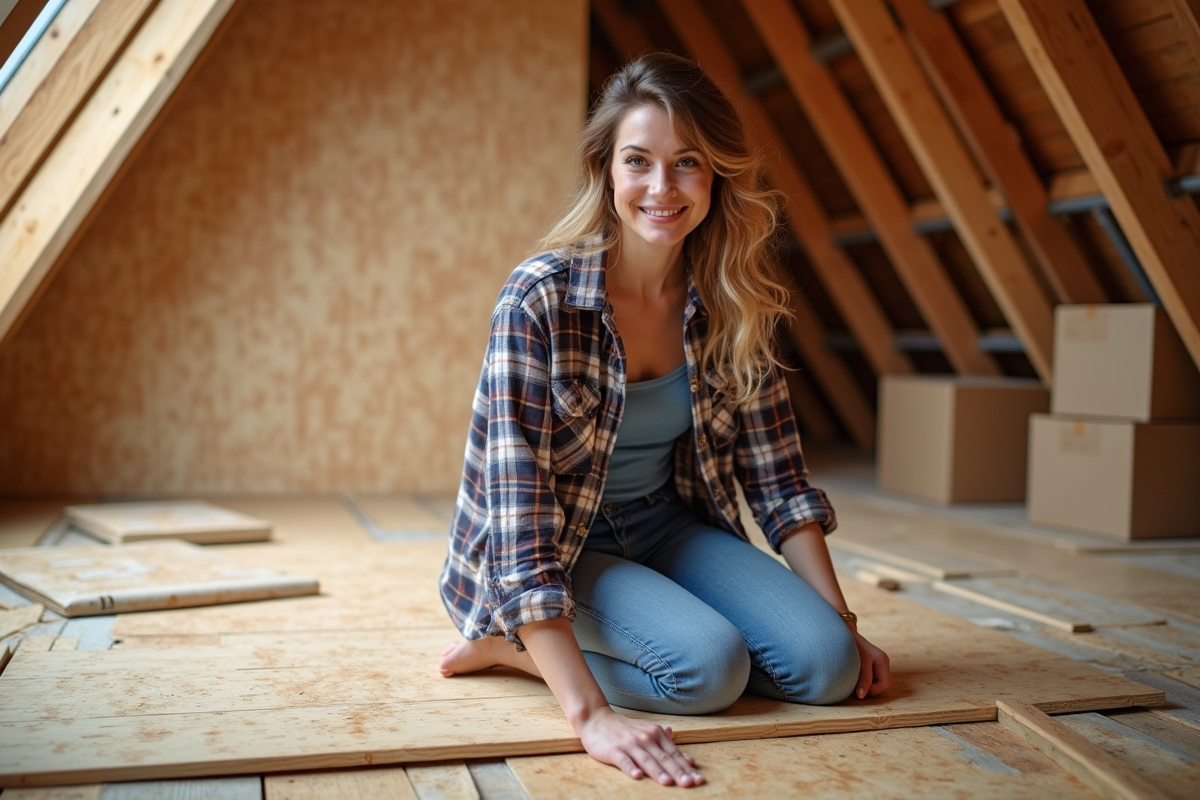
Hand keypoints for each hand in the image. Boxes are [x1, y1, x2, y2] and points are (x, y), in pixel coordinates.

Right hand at [577, 706, 704, 786]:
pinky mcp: (614, 750)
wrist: (597, 718)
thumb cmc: (624, 728)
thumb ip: (665, 741)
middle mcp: (645, 738)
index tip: (699, 779)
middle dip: (678, 772)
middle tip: (690, 783)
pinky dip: (631, 768)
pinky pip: (624, 760)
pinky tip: (637, 777)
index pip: (674, 753)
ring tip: (668, 783)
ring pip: (647, 760)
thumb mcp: (647, 730)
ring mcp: (630, 744)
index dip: (687, 767)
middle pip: (664, 758)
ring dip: (658, 772)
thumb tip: (684, 751)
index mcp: (655, 734)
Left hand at [851, 629, 890, 698]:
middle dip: (871, 689)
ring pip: (877, 682)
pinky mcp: (869, 664)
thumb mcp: (859, 663)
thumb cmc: (851, 645)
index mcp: (882, 660)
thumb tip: (862, 696)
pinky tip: (854, 678)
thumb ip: (863, 679)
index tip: (859, 691)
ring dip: (867, 685)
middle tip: (856, 687)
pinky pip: (871, 678)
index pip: (885, 684)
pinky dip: (864, 681)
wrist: (842, 632)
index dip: (873, 690)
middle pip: (883, 684)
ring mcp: (876, 663)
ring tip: (854, 681)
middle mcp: (882, 662)